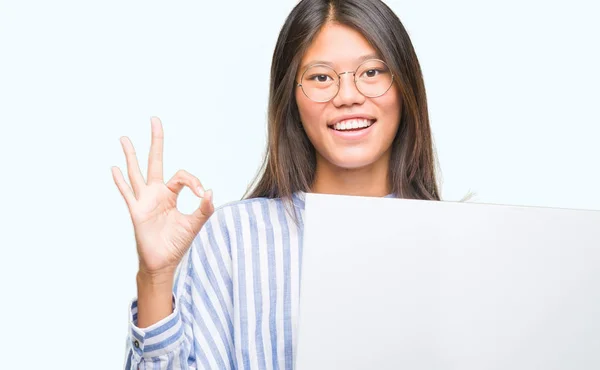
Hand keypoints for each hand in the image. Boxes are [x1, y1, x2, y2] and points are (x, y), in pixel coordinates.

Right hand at [112, 117, 213, 275]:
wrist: (163, 262)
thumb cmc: (177, 243)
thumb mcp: (195, 225)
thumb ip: (204, 210)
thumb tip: (210, 192)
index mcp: (171, 194)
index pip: (182, 176)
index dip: (193, 181)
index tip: (202, 194)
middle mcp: (156, 193)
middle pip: (155, 161)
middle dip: (156, 141)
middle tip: (155, 119)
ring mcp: (144, 200)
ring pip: (136, 172)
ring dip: (131, 155)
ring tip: (125, 138)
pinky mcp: (136, 211)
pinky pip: (127, 193)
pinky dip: (120, 181)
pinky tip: (114, 168)